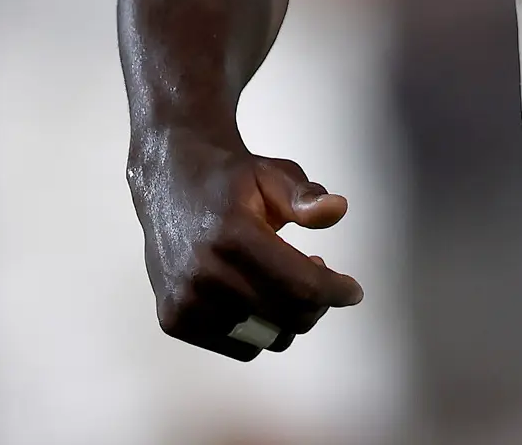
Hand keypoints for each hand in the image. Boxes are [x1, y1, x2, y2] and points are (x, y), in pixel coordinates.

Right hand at [128, 131, 364, 359]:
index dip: (333, 292)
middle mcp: (204, 275)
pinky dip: (258, 327)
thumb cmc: (230, 179)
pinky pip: (236, 346)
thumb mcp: (273, 175)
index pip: (298, 286)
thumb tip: (337, 210)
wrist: (169, 181)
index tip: (352, 291)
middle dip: (315, 304)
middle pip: (285, 317)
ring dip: (287, 318)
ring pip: (264, 338)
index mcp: (232, 236)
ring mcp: (185, 303)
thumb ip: (304, 197)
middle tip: (319, 277)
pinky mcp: (173, 319)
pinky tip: (259, 297)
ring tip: (286, 283)